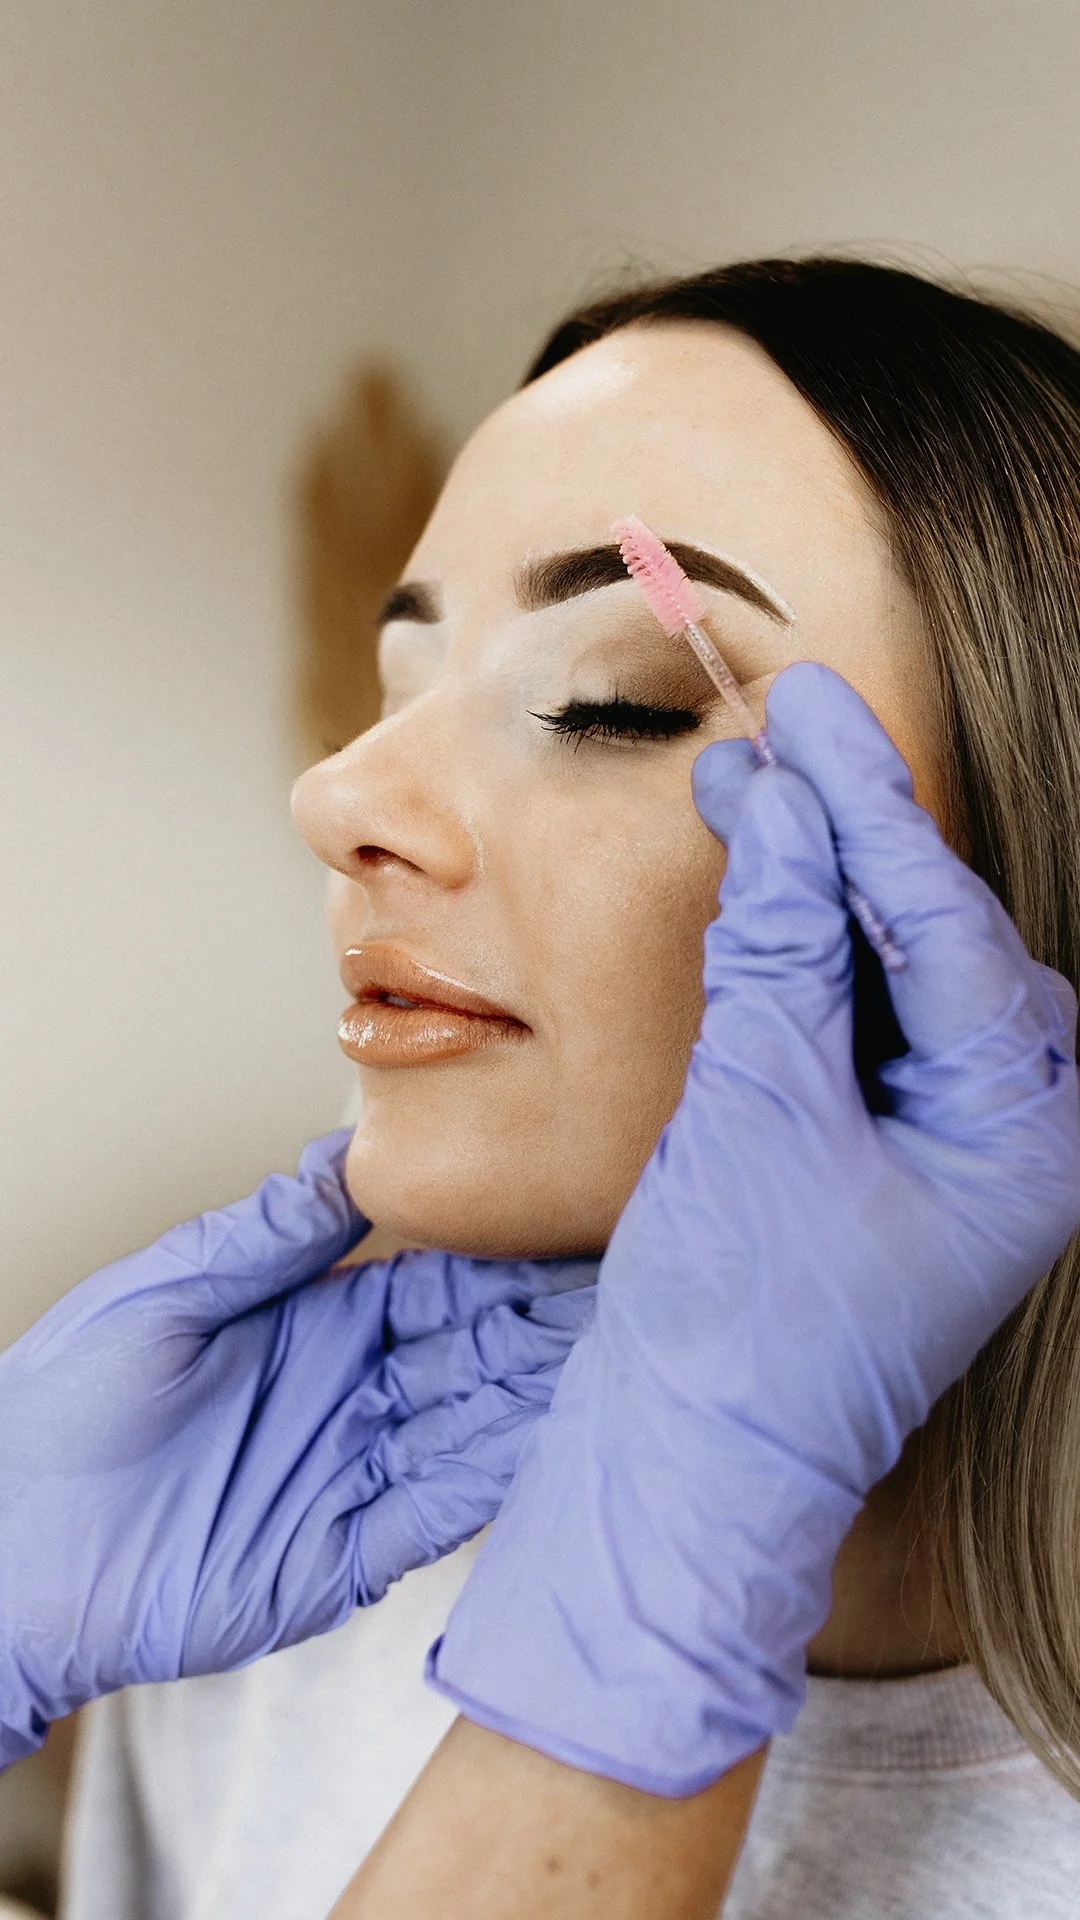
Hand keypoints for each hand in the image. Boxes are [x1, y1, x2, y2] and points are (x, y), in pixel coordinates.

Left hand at [0, 1131, 594, 1767]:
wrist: (11, 1545)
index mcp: (317, 1323)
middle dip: (551, 1323)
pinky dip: (499, 1481)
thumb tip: (344, 1159)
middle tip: (635, 1295)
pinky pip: (437, 1512)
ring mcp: (356, 1475)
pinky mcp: (344, 1557)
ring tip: (625, 1365)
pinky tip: (556, 1450)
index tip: (576, 1229)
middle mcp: (354, 1394)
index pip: (440, 1283)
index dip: (509, 1262)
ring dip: (545, 1398)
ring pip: (476, 1426)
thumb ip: (262, 1239)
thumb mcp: (162, 1296)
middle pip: (478, 1350)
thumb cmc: (63, 1409)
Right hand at [429, 662, 1079, 1794]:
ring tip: (741, 787)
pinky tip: (750, 884)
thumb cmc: (740, 1326)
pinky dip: (799, 953)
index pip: (955, 932)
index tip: (811, 709)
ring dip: (816, 884)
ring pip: (896, 971)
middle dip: (853, 834)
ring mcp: (944, 1147)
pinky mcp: (876, 1154)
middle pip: (943, 940)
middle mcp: (1009, 1135)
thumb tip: (779, 807)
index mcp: (1027, 1139)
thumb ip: (779, 948)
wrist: (682, 1476)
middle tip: (779, 729)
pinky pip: (855, 1023)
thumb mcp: (758, 1112)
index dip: (874, 808)